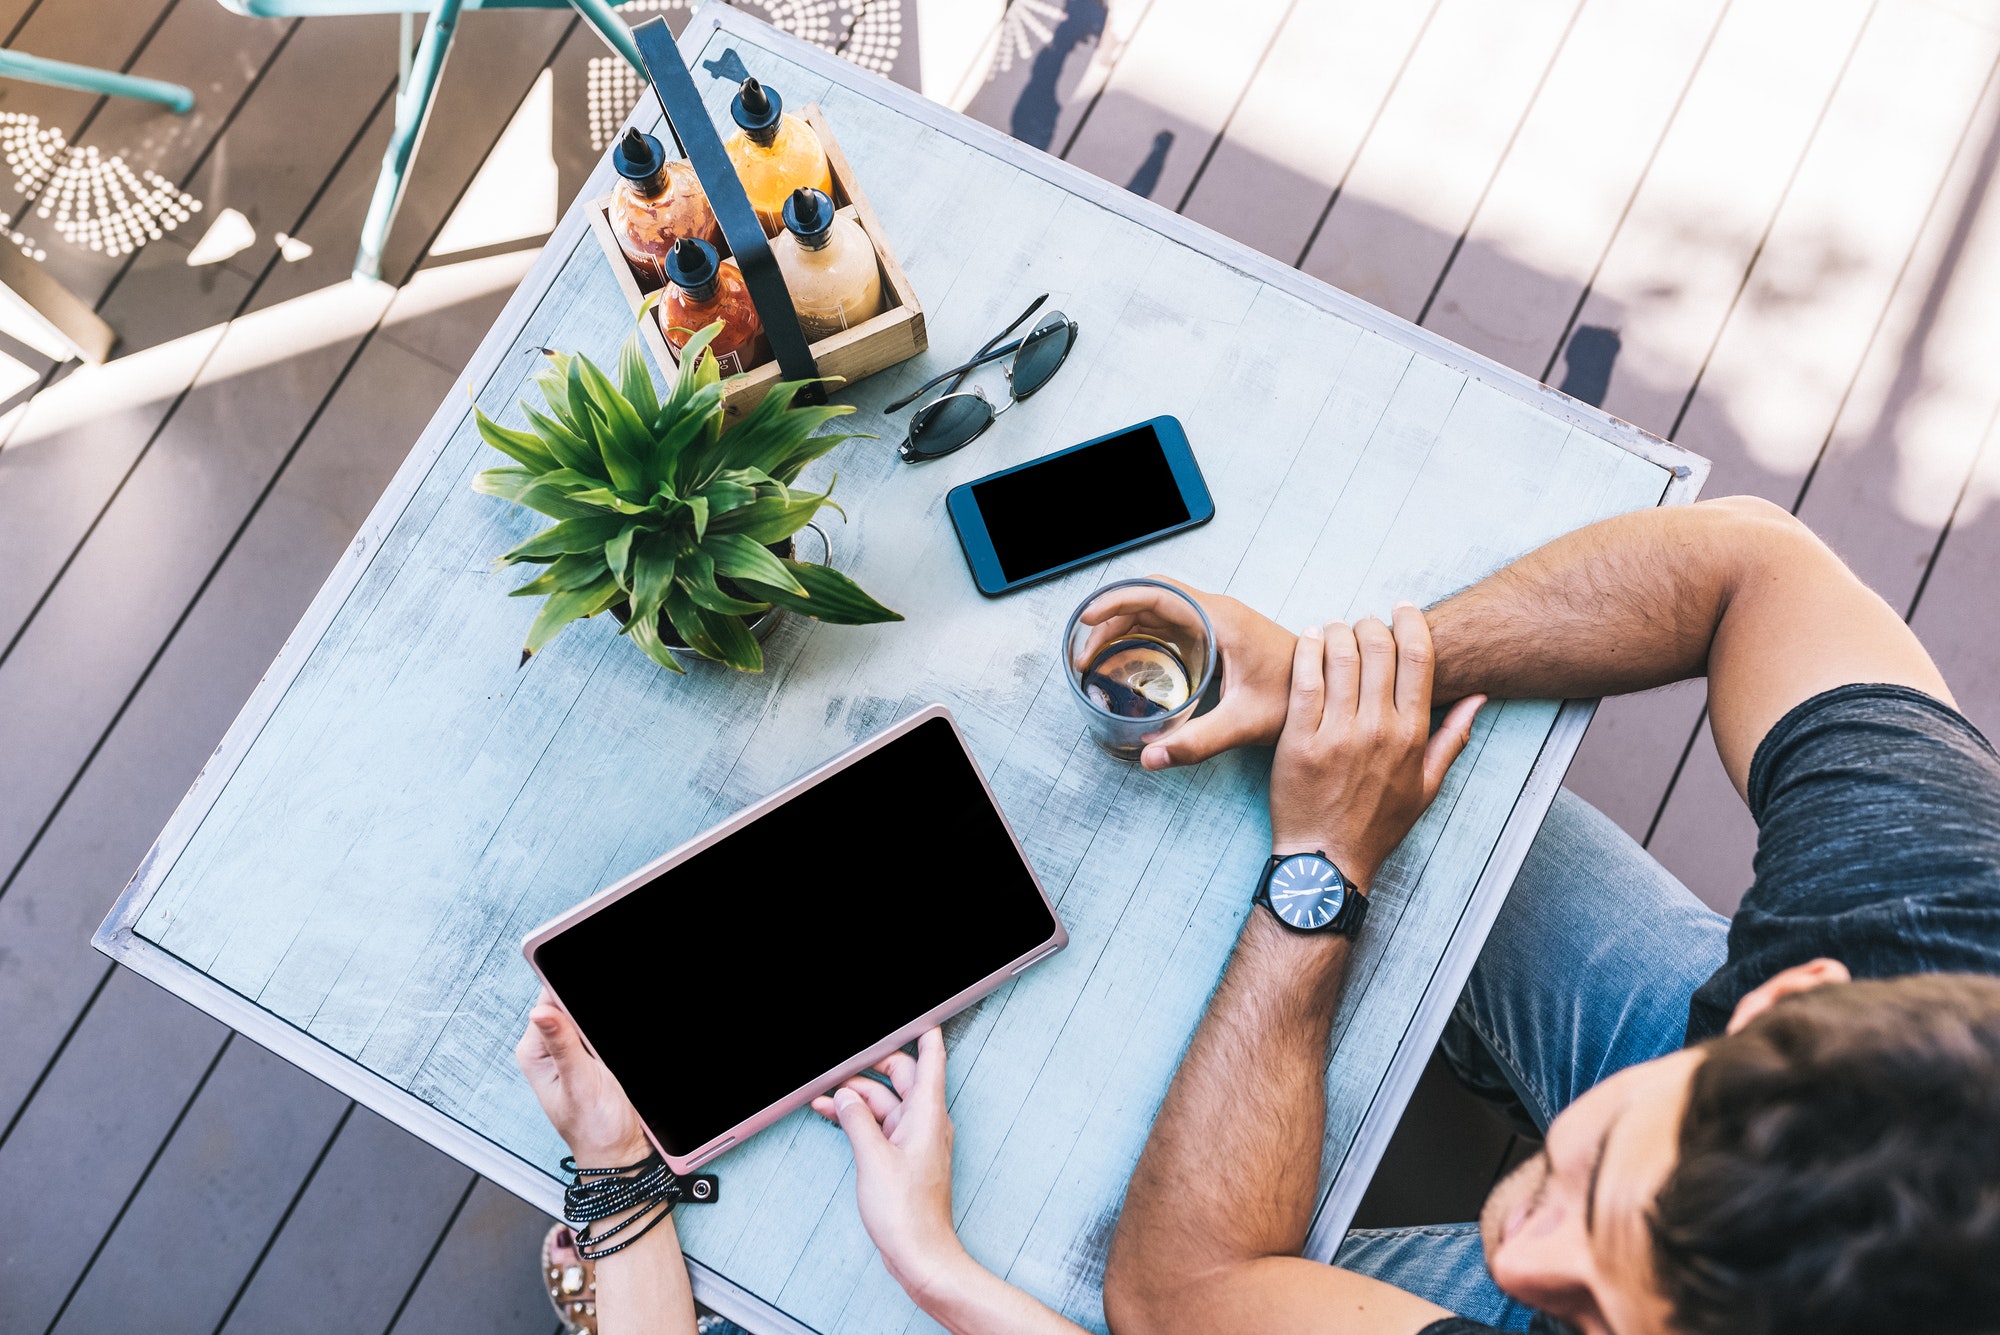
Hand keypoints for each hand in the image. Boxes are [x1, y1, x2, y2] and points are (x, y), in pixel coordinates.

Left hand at [516, 989, 652, 1164]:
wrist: (619, 1151)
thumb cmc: (594, 1129)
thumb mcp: (579, 1084)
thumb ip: (562, 1045)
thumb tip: (540, 1011)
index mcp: (534, 1053)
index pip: (549, 1000)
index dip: (571, 996)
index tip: (588, 1015)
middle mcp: (547, 1049)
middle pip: (568, 1004)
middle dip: (588, 1013)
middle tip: (600, 1047)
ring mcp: (569, 1051)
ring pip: (584, 1017)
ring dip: (598, 1026)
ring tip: (605, 1056)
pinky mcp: (589, 1055)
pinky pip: (594, 1031)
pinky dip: (604, 1035)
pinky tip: (608, 1052)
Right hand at [812, 1029, 966, 1300]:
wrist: (920, 1254)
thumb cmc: (908, 1214)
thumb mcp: (873, 1159)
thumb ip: (856, 1121)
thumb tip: (845, 1098)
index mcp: (926, 1114)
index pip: (931, 1058)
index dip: (921, 1033)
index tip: (911, 1019)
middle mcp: (926, 1122)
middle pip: (902, 1076)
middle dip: (871, 1066)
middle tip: (842, 1066)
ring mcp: (916, 1140)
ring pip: (886, 1102)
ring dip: (857, 1097)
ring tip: (824, 1095)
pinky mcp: (904, 1157)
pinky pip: (882, 1125)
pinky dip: (860, 1119)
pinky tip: (835, 1117)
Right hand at [1074, 577, 1296, 770]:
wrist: (1333, 692)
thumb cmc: (1296, 699)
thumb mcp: (1244, 722)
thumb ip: (1197, 740)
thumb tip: (1150, 757)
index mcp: (1220, 619)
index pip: (1156, 594)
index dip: (1116, 603)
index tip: (1087, 620)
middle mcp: (1216, 613)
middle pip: (1149, 600)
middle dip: (1110, 622)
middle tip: (1084, 658)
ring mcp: (1216, 623)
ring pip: (1156, 611)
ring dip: (1123, 629)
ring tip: (1095, 661)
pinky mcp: (1218, 637)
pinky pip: (1169, 624)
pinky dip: (1141, 636)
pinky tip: (1127, 663)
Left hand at [1269, 603, 1485, 888]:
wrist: (1326, 860)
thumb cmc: (1377, 825)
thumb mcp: (1427, 786)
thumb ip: (1453, 738)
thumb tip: (1480, 697)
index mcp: (1413, 735)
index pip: (1418, 658)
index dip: (1410, 622)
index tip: (1400, 609)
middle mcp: (1379, 729)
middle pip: (1378, 647)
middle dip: (1369, 623)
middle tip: (1361, 622)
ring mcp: (1338, 734)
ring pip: (1340, 656)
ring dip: (1336, 630)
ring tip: (1332, 628)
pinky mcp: (1299, 740)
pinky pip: (1305, 680)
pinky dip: (1306, 650)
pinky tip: (1307, 639)